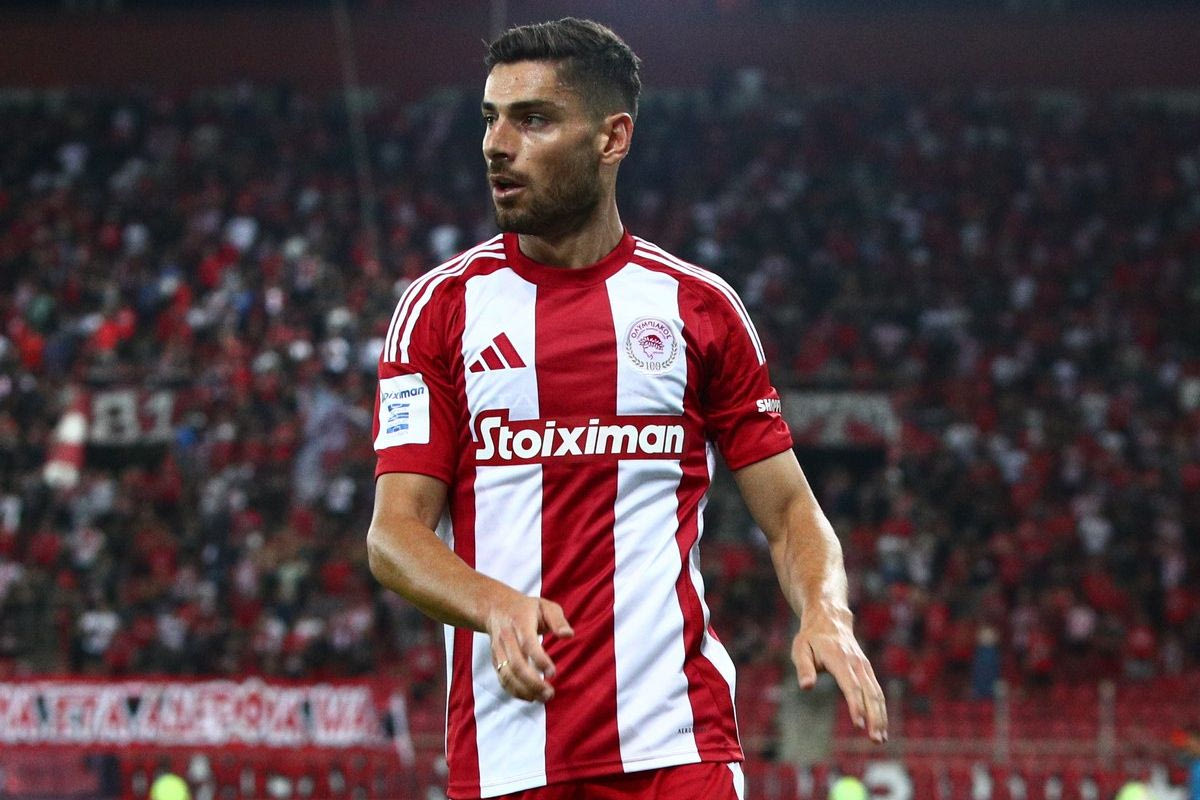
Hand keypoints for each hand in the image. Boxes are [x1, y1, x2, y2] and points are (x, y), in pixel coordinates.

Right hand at [484, 591, 573, 702]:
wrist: (496, 608)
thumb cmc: (527, 608)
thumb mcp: (545, 606)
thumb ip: (558, 620)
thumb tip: (568, 635)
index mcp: (520, 622)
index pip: (528, 644)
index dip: (539, 660)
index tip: (552, 673)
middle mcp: (506, 637)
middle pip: (516, 664)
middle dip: (533, 682)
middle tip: (550, 693)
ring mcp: (498, 649)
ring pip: (507, 674)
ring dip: (524, 690)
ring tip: (542, 698)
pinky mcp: (495, 659)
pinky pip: (502, 678)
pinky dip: (514, 691)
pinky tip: (530, 697)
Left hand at [792, 606, 887, 742]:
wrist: (830, 619)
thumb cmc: (811, 638)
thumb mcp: (800, 648)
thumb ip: (804, 668)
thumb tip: (806, 687)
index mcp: (839, 658)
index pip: (851, 685)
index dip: (855, 705)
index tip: (858, 724)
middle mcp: (856, 663)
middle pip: (869, 692)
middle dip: (874, 717)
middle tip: (875, 739)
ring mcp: (864, 666)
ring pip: (876, 693)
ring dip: (880, 716)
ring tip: (880, 739)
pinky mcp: (867, 670)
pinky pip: (876, 691)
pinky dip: (880, 709)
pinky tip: (880, 726)